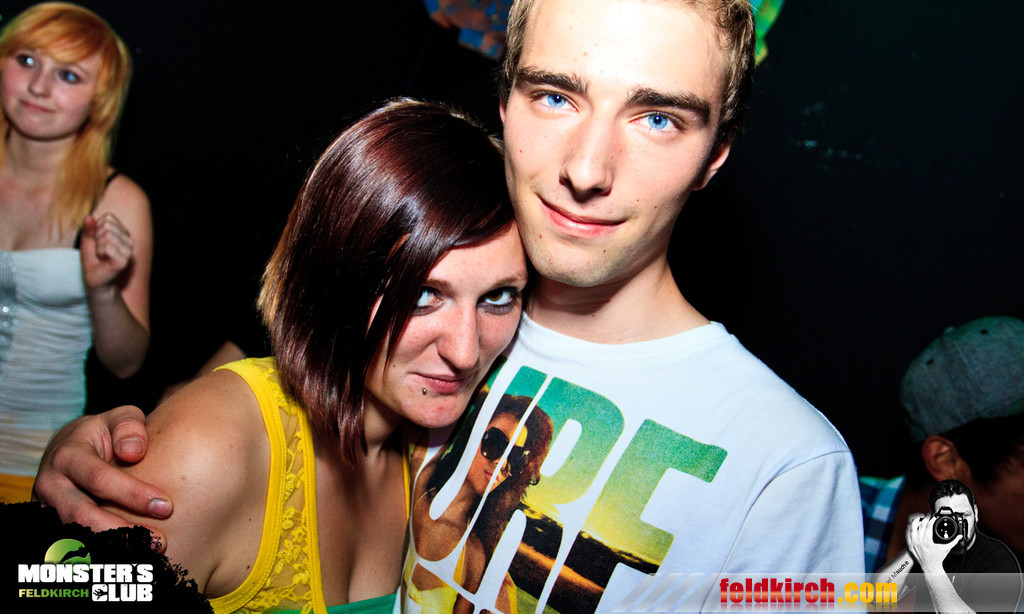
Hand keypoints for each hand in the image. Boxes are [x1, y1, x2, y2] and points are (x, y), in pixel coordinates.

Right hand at [32, 406, 171, 551]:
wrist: (69, 447)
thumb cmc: (104, 434)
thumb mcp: (119, 418)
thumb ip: (129, 427)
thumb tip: (134, 452)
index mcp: (68, 455)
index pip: (99, 479)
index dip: (133, 494)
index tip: (166, 506)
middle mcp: (52, 484)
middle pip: (82, 515)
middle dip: (122, 532)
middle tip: (159, 542)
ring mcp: (47, 508)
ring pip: (76, 536)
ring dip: (113, 548)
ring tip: (148, 554)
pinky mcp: (52, 524)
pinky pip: (73, 545)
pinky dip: (101, 553)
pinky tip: (130, 559)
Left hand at [80, 213, 133, 289]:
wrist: (94, 280)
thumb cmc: (92, 260)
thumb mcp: (87, 241)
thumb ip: (88, 228)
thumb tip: (88, 217)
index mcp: (123, 233)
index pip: (108, 218)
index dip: (96, 228)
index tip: (97, 241)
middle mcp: (129, 240)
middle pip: (107, 226)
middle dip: (96, 238)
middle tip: (99, 251)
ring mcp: (128, 251)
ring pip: (107, 236)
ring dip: (98, 247)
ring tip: (101, 256)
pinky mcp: (124, 261)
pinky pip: (107, 247)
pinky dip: (100, 253)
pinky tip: (103, 261)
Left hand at [906, 512, 958, 572]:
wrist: (930, 567)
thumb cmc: (937, 558)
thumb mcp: (946, 549)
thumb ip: (954, 541)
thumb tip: (960, 536)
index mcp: (927, 542)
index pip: (928, 526)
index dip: (931, 519)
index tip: (933, 517)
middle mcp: (919, 542)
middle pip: (920, 526)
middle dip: (924, 518)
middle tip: (927, 515)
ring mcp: (913, 544)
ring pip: (911, 528)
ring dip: (915, 522)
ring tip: (919, 518)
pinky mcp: (910, 546)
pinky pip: (907, 534)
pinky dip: (909, 529)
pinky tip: (912, 525)